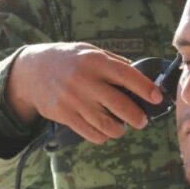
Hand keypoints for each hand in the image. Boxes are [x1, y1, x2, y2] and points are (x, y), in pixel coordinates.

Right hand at [6, 43, 161, 144]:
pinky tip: (105, 131)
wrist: (32, 70)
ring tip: (122, 126)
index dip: (145, 89)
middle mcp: (85, 81)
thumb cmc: (68, 60)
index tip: (157, 98)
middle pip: (121, 105)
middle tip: (142, 120)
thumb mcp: (89, 52)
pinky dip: (103, 136)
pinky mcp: (65, 115)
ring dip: (120, 130)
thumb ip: (114, 63)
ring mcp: (74, 100)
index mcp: (95, 61)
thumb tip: (140, 77)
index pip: (127, 76)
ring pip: (107, 125)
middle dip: (138, 117)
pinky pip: (91, 133)